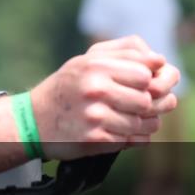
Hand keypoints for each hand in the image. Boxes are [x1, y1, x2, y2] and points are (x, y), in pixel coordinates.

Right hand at [30, 35, 178, 160]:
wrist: (34, 121)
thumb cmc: (67, 88)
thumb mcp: (87, 60)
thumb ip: (123, 53)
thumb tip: (160, 60)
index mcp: (94, 66)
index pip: (145, 74)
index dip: (145, 82)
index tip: (135, 86)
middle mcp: (95, 89)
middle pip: (147, 100)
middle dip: (144, 105)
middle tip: (129, 105)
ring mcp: (94, 115)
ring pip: (143, 123)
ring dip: (138, 124)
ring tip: (121, 119)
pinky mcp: (95, 139)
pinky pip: (132, 140)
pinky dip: (129, 138)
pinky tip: (113, 132)